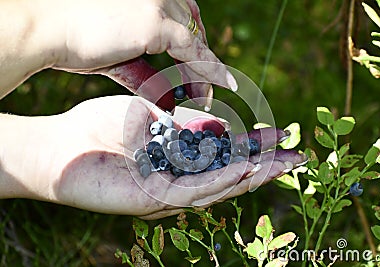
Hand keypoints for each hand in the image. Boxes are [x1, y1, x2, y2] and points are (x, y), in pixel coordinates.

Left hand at [46, 96, 305, 218]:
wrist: (62, 145)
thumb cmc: (103, 127)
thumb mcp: (153, 116)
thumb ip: (186, 124)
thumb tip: (222, 124)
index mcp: (182, 155)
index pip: (227, 150)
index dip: (255, 144)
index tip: (279, 133)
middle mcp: (182, 175)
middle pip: (231, 172)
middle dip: (265, 165)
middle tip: (297, 156)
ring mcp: (170, 190)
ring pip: (219, 186)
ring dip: (252, 175)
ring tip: (281, 165)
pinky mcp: (156, 198)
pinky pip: (196, 190)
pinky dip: (222, 179)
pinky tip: (244, 170)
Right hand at [54, 0, 236, 109]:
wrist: (47, 30)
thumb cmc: (76, 40)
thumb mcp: (120, 55)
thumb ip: (146, 72)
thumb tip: (164, 95)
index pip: (182, 15)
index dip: (195, 40)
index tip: (202, 61)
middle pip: (192, 26)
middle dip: (201, 54)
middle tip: (208, 82)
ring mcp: (157, 4)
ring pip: (194, 40)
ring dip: (205, 67)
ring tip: (215, 92)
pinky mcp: (154, 22)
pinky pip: (192, 50)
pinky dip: (208, 69)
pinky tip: (221, 85)